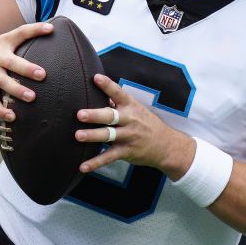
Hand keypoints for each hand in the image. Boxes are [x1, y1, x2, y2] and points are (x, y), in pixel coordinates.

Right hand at [0, 21, 52, 120]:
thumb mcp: (7, 45)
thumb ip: (25, 41)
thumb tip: (52, 30)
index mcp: (4, 43)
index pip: (20, 33)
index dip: (34, 30)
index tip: (50, 29)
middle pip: (10, 62)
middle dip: (26, 68)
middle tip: (42, 75)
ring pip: (2, 82)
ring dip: (17, 90)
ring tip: (32, 97)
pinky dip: (1, 110)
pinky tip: (12, 117)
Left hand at [74, 73, 193, 177]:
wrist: (167, 145)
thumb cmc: (146, 123)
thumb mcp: (136, 109)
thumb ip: (117, 103)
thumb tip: (98, 92)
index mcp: (131, 106)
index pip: (118, 93)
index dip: (107, 85)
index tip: (96, 78)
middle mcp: (129, 120)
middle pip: (110, 116)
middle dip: (95, 115)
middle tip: (80, 114)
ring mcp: (128, 136)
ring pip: (108, 135)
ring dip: (93, 136)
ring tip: (78, 135)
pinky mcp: (126, 151)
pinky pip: (109, 157)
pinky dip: (95, 163)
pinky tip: (82, 167)